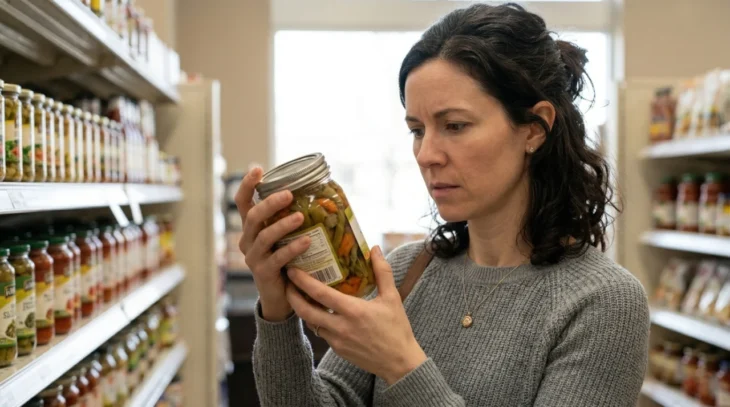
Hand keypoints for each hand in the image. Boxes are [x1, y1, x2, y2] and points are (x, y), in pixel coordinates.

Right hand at [235, 167, 311, 321]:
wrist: (281, 297)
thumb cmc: (286, 260)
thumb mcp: (285, 237)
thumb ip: (292, 218)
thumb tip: (318, 194)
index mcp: (251, 228)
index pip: (242, 202)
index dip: (247, 185)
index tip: (258, 169)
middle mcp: (248, 240)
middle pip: (253, 216)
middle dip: (270, 203)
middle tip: (289, 194)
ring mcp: (253, 257)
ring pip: (265, 236)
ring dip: (283, 225)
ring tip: (301, 217)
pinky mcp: (263, 272)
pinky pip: (277, 257)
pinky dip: (292, 248)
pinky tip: (306, 242)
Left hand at [286, 246, 427, 384]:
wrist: (400, 363)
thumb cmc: (397, 329)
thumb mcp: (392, 297)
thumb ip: (382, 271)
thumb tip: (375, 248)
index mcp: (353, 310)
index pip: (320, 293)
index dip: (302, 281)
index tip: (292, 270)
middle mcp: (341, 327)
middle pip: (305, 311)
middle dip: (292, 296)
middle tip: (287, 282)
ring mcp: (337, 341)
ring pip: (311, 322)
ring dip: (302, 308)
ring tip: (299, 294)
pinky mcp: (338, 350)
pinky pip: (321, 332)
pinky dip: (316, 320)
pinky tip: (319, 311)